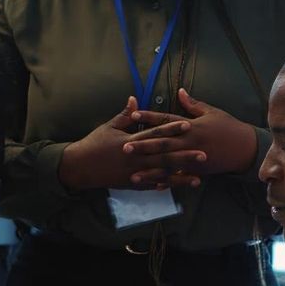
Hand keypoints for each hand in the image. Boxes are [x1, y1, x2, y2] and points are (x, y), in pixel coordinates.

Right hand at [57, 97, 205, 190]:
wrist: (80, 167)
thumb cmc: (94, 144)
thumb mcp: (109, 127)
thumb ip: (125, 115)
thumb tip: (135, 98)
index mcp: (131, 141)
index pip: (155, 133)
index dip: (172, 128)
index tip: (188, 124)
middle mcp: (136, 158)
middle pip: (164, 156)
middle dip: (185, 155)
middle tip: (204, 154)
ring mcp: (135, 173)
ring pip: (162, 174)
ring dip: (181, 176)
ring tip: (198, 177)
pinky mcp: (132, 184)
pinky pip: (152, 185)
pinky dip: (166, 185)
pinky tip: (179, 186)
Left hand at [122, 89, 257, 185]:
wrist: (245, 148)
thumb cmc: (228, 127)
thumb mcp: (212, 112)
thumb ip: (193, 104)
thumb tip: (179, 91)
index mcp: (191, 125)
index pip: (166, 120)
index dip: (149, 118)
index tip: (133, 116)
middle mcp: (190, 142)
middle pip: (162, 144)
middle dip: (143, 146)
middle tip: (124, 147)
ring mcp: (193, 158)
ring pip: (168, 164)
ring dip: (150, 169)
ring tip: (132, 174)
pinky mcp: (197, 170)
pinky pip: (179, 177)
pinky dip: (166, 181)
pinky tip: (153, 186)